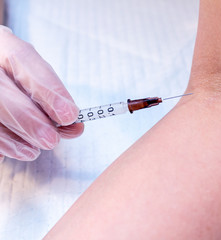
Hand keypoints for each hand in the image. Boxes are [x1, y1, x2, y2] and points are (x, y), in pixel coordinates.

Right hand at [0, 26, 83, 161]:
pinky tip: (2, 157)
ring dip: (10, 137)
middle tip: (51, 140)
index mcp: (2, 44)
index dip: (48, 88)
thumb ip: (52, 97)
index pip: (23, 59)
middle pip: (0, 90)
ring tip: (32, 152)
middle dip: (28, 119)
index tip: (69, 115)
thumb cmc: (16, 77)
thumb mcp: (33, 75)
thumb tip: (74, 125)